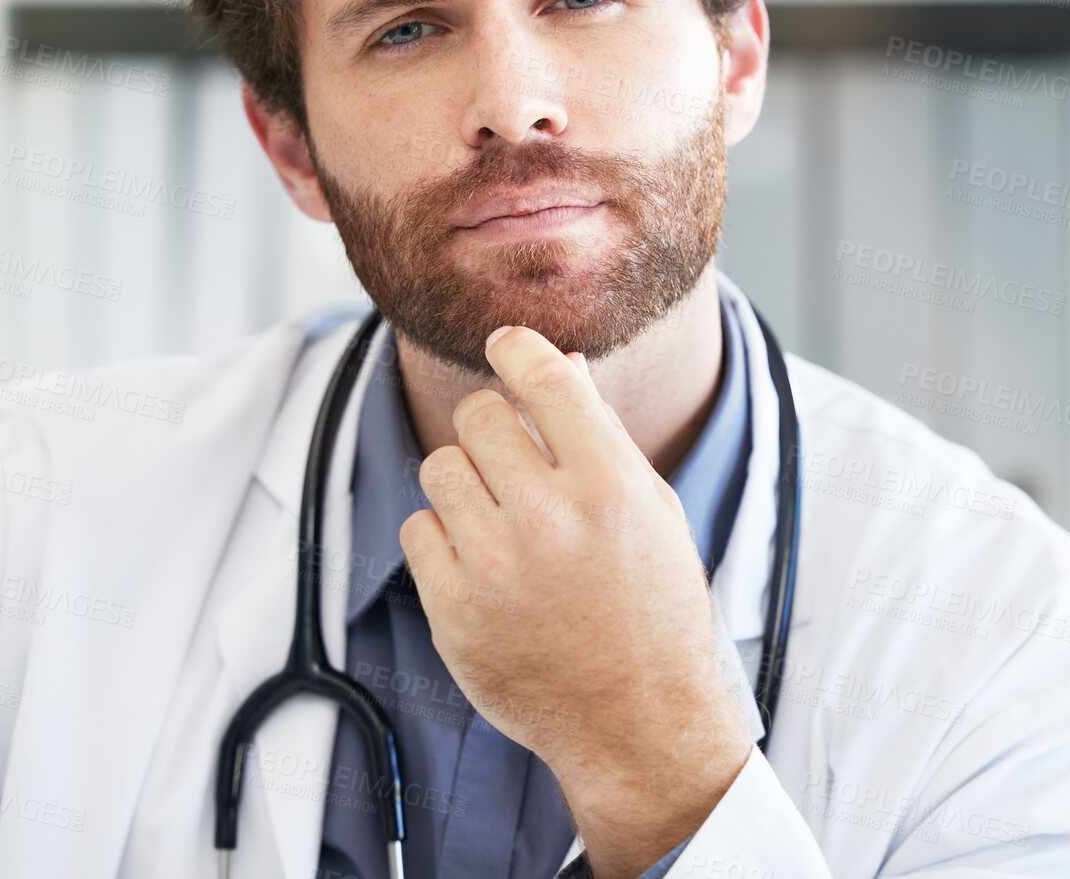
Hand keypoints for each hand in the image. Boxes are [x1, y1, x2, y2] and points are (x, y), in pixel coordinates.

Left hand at [399, 324, 750, 877]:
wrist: (637, 724)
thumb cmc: (651, 609)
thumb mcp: (650, 511)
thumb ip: (598, 434)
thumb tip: (556, 362)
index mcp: (609, 486)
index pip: (541, 374)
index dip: (515, 346)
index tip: (504, 345)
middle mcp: (550, 519)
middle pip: (477, 415)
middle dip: (492, 426)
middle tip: (512, 459)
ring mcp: (494, 568)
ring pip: (439, 466)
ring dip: (464, 483)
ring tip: (499, 519)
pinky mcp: (452, 611)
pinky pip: (417, 529)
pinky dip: (442, 540)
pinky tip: (480, 565)